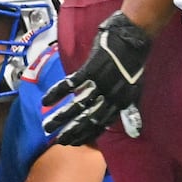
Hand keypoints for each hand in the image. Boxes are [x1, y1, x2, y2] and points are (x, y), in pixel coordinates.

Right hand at [42, 14, 152, 144]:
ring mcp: (101, 82)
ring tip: (47, 126)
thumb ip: (129, 111)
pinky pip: (72, 84)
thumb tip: (134, 133)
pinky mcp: (92, 69)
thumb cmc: (133, 64)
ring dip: (61, 116)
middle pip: (88, 118)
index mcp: (120, 102)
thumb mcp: (135, 90)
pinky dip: (58, 92)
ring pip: (78, 105)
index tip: (72, 143)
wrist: (133, 39)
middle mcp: (110, 95)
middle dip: (71, 131)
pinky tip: (47, 101)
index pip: (101, 124)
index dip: (86, 135)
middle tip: (58, 140)